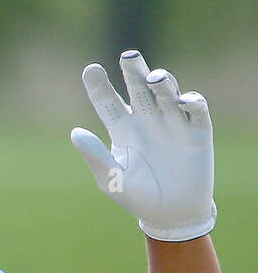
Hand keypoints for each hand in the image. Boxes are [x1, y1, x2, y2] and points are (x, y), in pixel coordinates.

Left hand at [70, 50, 215, 241]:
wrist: (171, 215)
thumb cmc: (137, 198)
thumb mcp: (112, 180)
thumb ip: (95, 156)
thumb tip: (75, 132)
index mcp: (122, 129)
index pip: (107, 102)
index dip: (99, 85)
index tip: (90, 70)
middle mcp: (147, 120)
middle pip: (138, 88)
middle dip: (134, 70)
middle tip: (128, 56)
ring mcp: (173, 123)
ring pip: (167, 93)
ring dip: (162, 83)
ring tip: (154, 79)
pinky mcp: (197, 132)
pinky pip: (196, 111)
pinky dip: (191, 102)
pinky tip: (183, 100)